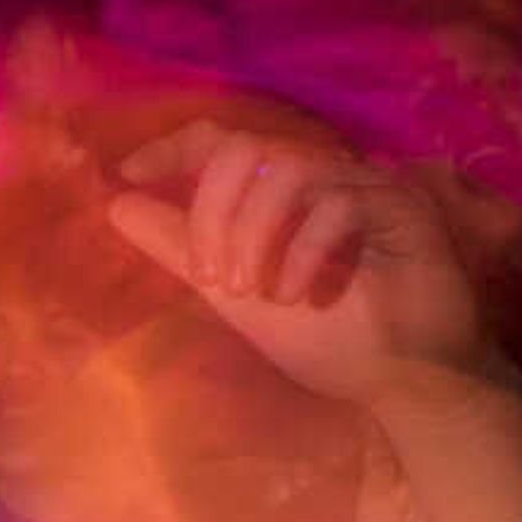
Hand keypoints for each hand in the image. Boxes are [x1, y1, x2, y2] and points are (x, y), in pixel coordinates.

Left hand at [106, 123, 499, 413]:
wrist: (400, 381)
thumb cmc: (326, 338)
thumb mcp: (234, 295)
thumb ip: (181, 250)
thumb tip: (118, 204)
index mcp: (281, 193)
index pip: (223, 140)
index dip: (173, 147)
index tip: (128, 174)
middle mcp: (323, 176)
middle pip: (246, 147)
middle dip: (213, 213)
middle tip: (213, 279)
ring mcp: (366, 184)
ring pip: (288, 170)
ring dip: (254, 234)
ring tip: (251, 291)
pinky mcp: (403, 205)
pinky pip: (337, 202)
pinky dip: (303, 252)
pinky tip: (298, 296)